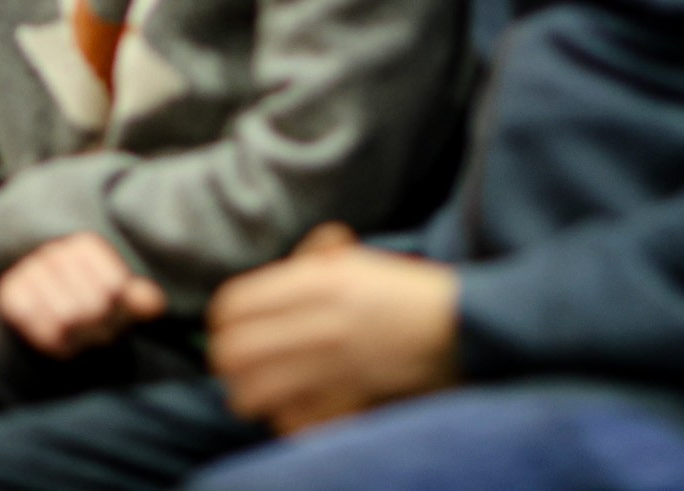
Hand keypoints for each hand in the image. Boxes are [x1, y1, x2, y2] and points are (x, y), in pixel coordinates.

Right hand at [0, 231, 166, 357]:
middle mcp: (55, 251)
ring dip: (75, 339)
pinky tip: (56, 340)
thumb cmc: (90, 312)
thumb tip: (154, 304)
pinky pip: (39, 327)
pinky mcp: (9, 293)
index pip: (115, 288)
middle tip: (93, 334)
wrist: (44, 322)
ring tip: (75, 338)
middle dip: (97, 329)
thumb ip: (137, 302)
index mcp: (86, 246)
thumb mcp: (119, 306)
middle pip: (92, 305)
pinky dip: (51, 342)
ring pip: (66, 319)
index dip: (118, 314)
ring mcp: (29, 269)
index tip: (111, 318)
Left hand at [206, 224, 460, 435]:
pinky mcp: (350, 403)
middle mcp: (319, 323)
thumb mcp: (356, 261)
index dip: (221, 322)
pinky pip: (291, 422)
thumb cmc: (407, 294)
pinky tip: (296, 410)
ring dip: (250, 394)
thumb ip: (311, 261)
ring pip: (253, 392)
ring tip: (262, 393)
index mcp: (317, 281)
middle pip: (232, 353)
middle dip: (227, 363)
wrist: (462, 329)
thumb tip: (269, 277)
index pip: (232, 306)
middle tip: (239, 367)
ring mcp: (333, 367)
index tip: (227, 331)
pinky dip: (286, 419)